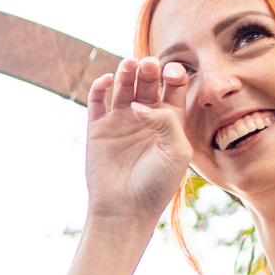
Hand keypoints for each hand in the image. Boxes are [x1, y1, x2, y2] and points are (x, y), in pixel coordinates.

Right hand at [85, 56, 193, 232]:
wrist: (125, 210)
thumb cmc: (157, 185)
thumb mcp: (177, 152)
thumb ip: (167, 122)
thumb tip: (138, 105)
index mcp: (169, 121)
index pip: (174, 87)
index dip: (174, 74)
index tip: (171, 73)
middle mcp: (145, 117)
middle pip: (148, 82)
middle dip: (149, 70)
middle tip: (148, 64)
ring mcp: (120, 122)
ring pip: (123, 87)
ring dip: (126, 72)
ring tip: (129, 64)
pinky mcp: (98, 129)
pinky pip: (97, 101)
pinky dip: (99, 87)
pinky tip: (106, 79)